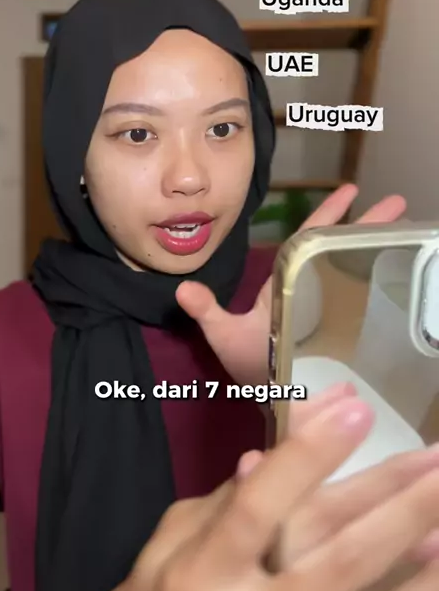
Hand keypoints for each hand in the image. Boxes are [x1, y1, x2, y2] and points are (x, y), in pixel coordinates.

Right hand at [118, 394, 438, 590]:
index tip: (354, 407)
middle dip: (393, 504)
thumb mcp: (175, 536)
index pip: (259, 506)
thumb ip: (230, 496)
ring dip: (421, 567)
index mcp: (206, 570)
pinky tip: (438, 583)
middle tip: (438, 458)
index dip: (308, 457)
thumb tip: (274, 449)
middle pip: (337, 557)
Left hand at [176, 184, 406, 384]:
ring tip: (408, 229)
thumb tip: (182, 289)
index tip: (350, 191)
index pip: (308, 240)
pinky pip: (367, 300)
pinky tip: (403, 271)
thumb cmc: (249, 365)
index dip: (327, 215)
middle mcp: (311, 289)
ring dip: (379, 249)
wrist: (271, 400)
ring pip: (357, 270)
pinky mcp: (347, 330)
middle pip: (340, 248)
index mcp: (286, 281)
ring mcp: (331, 308)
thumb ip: (208, 312)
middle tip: (397, 202)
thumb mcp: (226, 335)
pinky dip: (383, 283)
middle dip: (366, 225)